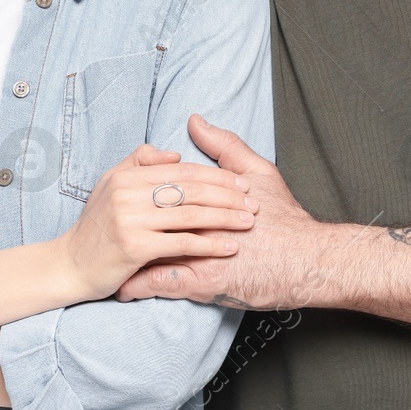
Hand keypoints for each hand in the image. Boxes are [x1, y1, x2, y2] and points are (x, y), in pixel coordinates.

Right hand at [58, 143, 258, 302]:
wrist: (70, 265)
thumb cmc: (97, 226)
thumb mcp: (112, 184)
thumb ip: (141, 162)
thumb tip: (176, 153)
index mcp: (127, 175)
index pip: (182, 170)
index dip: (215, 175)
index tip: (241, 183)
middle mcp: (128, 193)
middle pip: (190, 189)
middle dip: (227, 195)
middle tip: (253, 202)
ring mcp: (130, 220)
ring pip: (190, 214)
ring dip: (224, 218)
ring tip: (247, 222)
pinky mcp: (135, 247)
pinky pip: (181, 243)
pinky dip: (209, 245)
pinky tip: (229, 247)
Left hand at [116, 115, 329, 310]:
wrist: (309, 260)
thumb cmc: (285, 218)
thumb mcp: (260, 173)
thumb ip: (226, 147)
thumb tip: (196, 121)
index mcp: (205, 196)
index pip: (161, 190)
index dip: (137, 193)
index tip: (117, 196)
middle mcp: (198, 222)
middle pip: (148, 220)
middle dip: (122, 226)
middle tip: (100, 228)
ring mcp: (199, 253)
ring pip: (148, 252)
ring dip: (125, 258)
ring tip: (105, 261)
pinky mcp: (204, 283)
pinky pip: (161, 284)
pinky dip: (139, 285)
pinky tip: (123, 288)